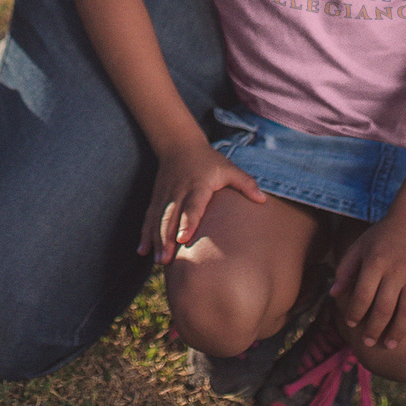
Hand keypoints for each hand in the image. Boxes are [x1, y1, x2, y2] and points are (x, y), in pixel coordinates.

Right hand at [141, 139, 266, 262]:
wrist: (178, 144)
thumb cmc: (208, 160)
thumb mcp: (228, 168)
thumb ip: (245, 183)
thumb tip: (263, 200)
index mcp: (197, 185)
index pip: (192, 206)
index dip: (187, 222)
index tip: (183, 239)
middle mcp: (178, 192)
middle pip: (171, 218)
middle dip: (167, 239)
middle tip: (166, 260)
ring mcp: (165, 196)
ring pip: (158, 221)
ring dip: (157, 241)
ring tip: (158, 261)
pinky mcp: (156, 199)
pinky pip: (149, 218)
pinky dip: (145, 234)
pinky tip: (142, 251)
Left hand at [330, 214, 405, 350]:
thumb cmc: (381, 236)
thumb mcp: (359, 247)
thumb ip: (345, 269)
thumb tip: (332, 294)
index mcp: (375, 262)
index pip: (363, 294)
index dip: (355, 312)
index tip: (350, 324)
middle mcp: (396, 270)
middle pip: (384, 307)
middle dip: (374, 329)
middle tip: (368, 343)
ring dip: (399, 331)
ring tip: (390, 345)